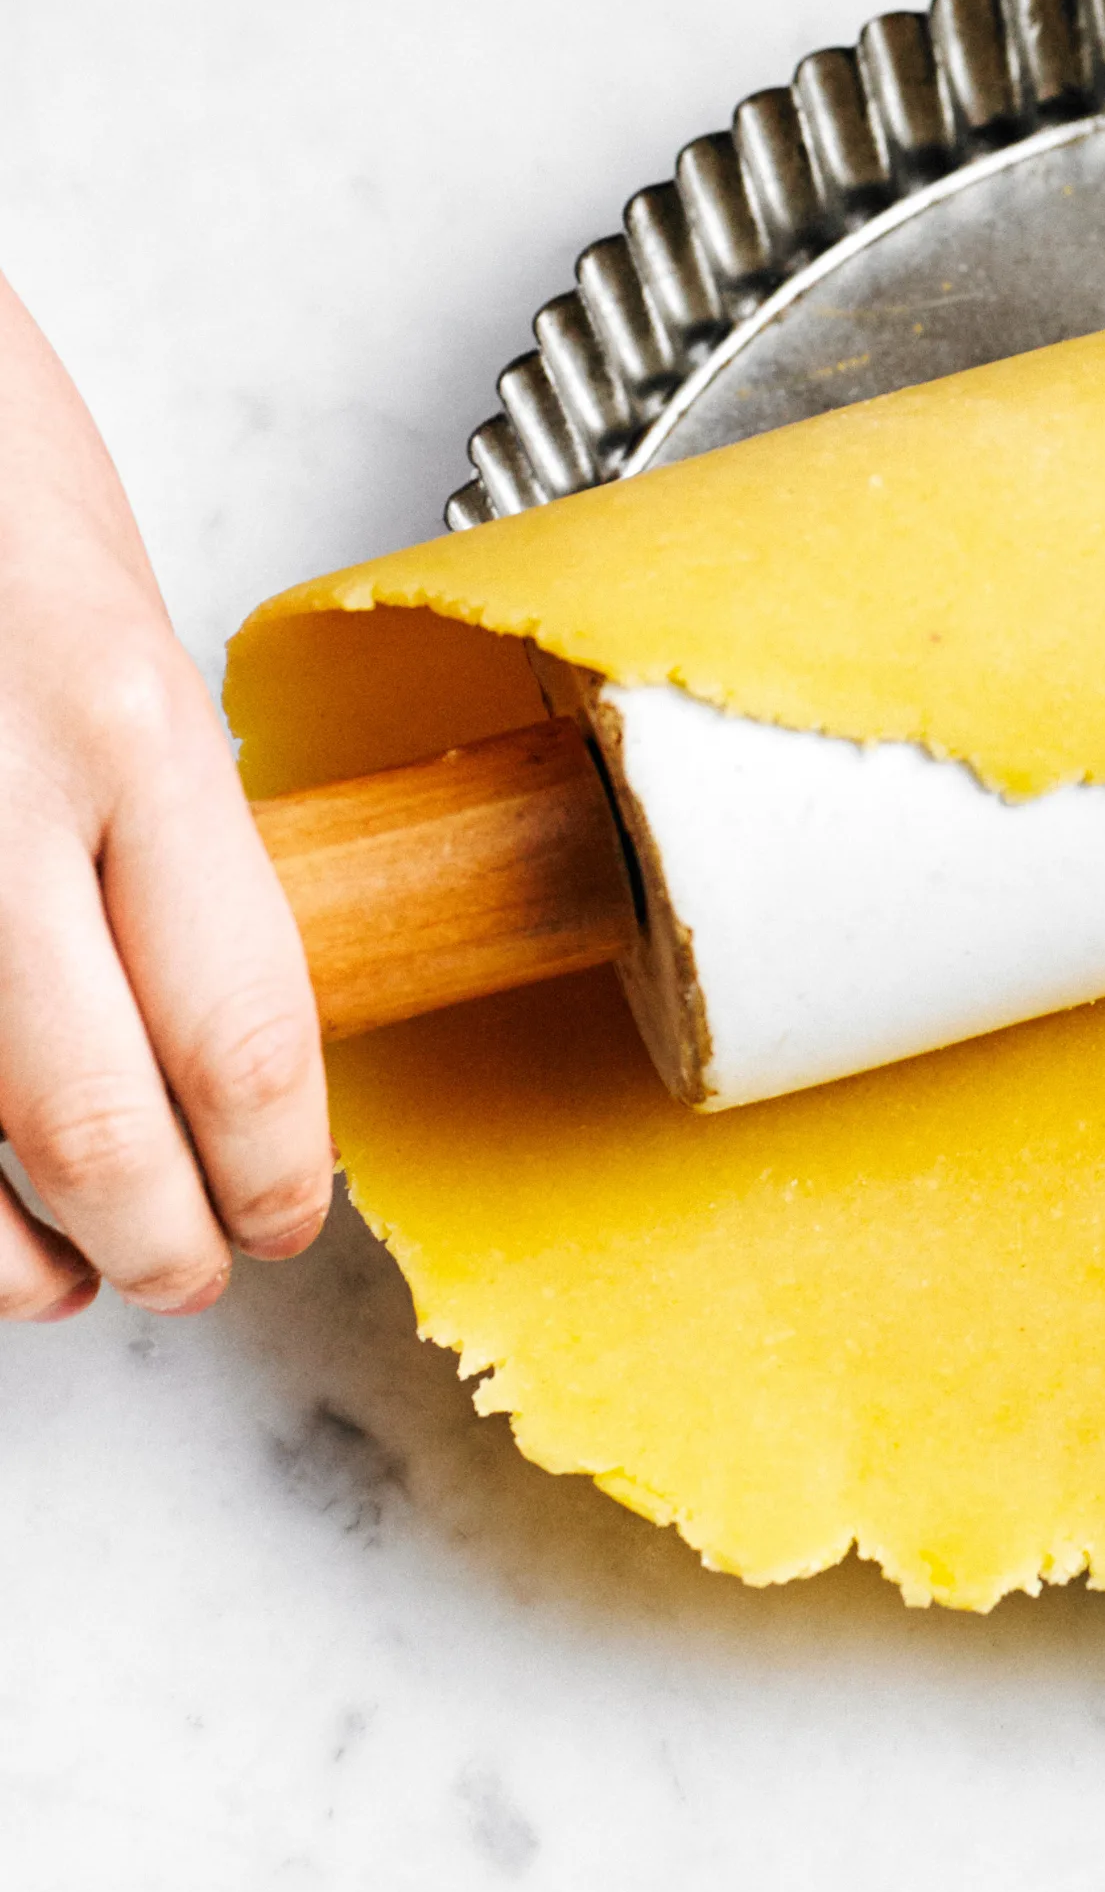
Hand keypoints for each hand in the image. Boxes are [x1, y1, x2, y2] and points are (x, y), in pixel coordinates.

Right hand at [0, 269, 330, 1319]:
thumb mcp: (109, 608)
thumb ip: (147, 794)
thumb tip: (186, 968)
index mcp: (128, 723)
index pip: (245, 1023)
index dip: (275, 1161)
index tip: (290, 1212)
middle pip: (101, 1121)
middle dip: (164, 1235)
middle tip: (193, 1275)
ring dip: (5, 1254)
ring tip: (58, 1282)